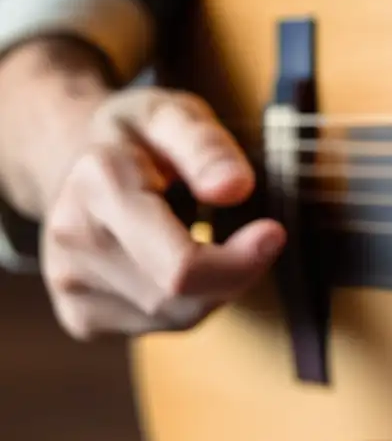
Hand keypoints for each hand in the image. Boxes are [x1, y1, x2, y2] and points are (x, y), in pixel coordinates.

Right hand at [40, 87, 285, 338]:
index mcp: (98, 184)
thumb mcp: (175, 113)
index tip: (272, 234)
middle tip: (247, 239)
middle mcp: (73, 238)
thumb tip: (234, 188)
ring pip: (173, 318)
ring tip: (200, 242)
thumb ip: (206, 144)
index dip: (240, 262)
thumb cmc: (138, 139)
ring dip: (210, 290)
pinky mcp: (79, 315)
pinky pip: (156, 327)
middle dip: (231, 275)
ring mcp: (69, 283)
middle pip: (181, 299)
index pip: (181, 266)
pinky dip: (183, 304)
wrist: (75, 164)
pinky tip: (173, 265)